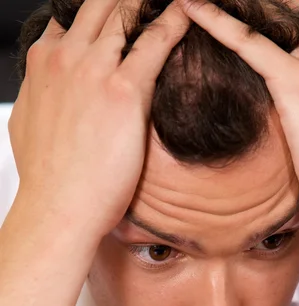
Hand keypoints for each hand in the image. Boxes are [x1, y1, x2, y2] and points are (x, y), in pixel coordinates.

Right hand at [9, 0, 188, 236]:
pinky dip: (173, 23)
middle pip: (99, 5)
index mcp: (43, 64)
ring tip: (176, 0)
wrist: (58, 208)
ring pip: (125, 14)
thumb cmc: (46, 177)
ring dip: (148, 4)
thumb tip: (45, 89)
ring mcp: (93, 69)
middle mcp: (65, 57)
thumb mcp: (28, 123)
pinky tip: (186, 14)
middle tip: (144, 0)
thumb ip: (39, 94)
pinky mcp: (124, 90)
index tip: (115, 20)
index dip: (97, 19)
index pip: (72, 22)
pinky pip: (154, 42)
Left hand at [179, 0, 298, 223]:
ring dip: (222, 6)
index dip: (250, 7)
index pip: (287, 8)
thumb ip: (298, 81)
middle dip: (235, 3)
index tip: (216, 5)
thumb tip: (266, 80)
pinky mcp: (297, 79)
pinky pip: (248, 41)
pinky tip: (192, 10)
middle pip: (272, 5)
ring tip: (189, 2)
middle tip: (195, 1)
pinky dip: (216, 22)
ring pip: (259, 16)